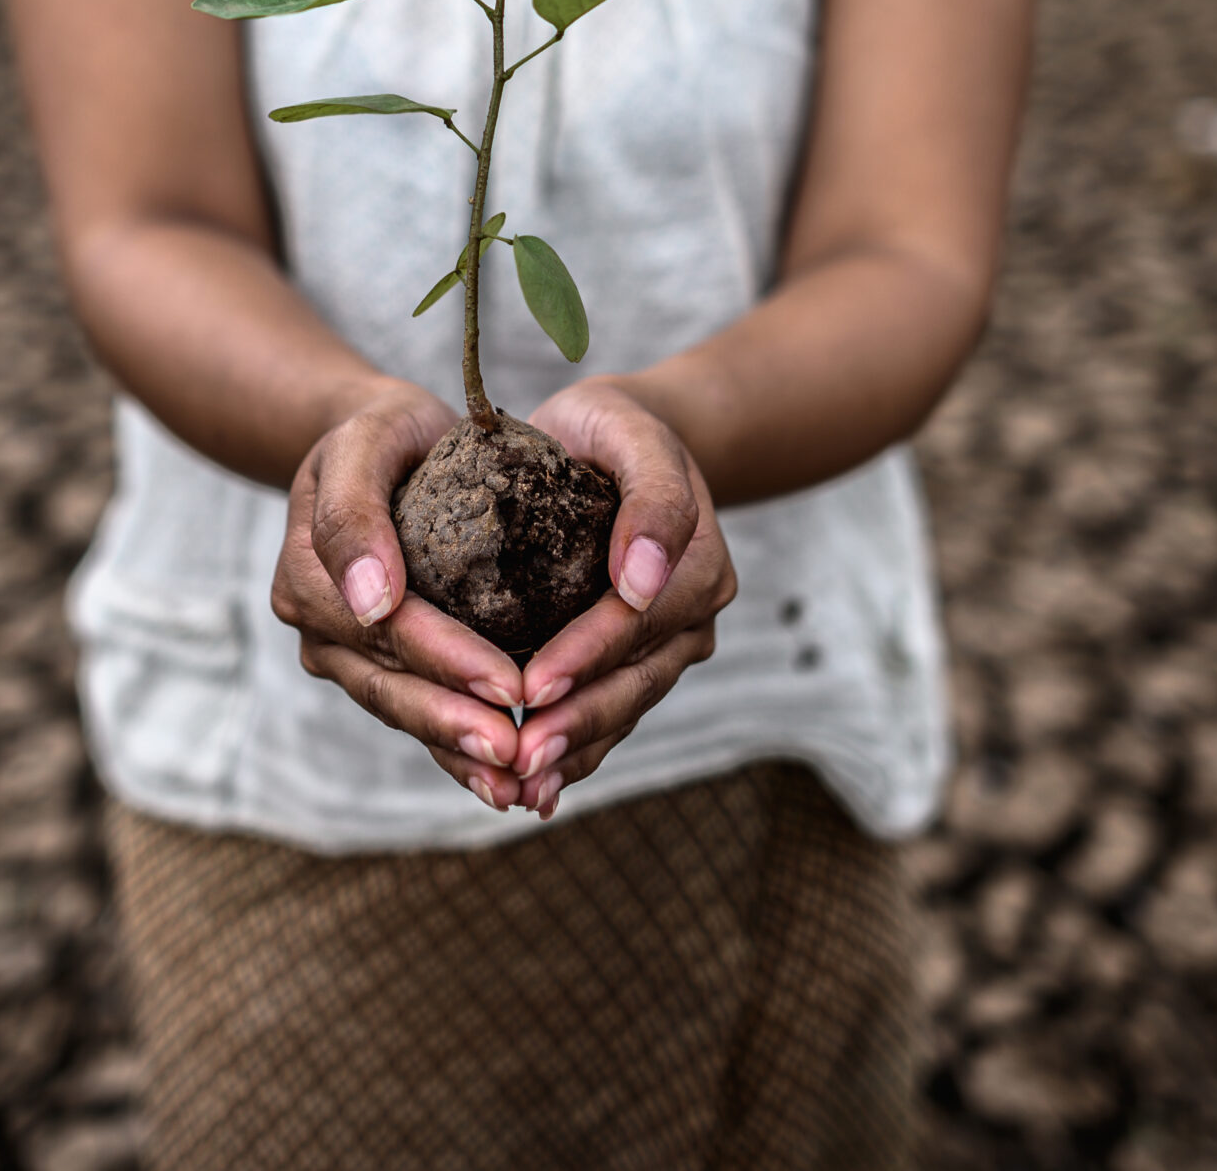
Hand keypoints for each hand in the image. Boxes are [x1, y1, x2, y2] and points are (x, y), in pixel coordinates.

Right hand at [269, 379, 536, 810]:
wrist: (383, 442)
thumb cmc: (384, 431)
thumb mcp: (367, 439)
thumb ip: (353, 509)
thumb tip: (368, 602)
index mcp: (309, 573)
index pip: (388, 629)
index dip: (448, 661)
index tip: (512, 686)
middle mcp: (318, 624)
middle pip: (392, 683)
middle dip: (455, 723)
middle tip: (520, 753)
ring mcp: (342, 652)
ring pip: (402, 709)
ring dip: (456, 751)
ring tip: (517, 784)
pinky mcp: (376, 666)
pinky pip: (415, 711)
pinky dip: (454, 750)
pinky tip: (501, 782)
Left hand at [508, 377, 736, 819]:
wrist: (618, 439)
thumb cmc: (613, 429)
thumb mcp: (631, 431)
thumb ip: (652, 496)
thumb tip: (645, 580)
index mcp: (696, 565)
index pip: (634, 623)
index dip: (584, 658)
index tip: (530, 688)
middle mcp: (693, 616)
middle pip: (633, 681)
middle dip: (576, 724)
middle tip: (519, 760)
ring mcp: (671, 646)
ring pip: (624, 709)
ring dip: (574, 751)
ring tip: (521, 787)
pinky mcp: (640, 663)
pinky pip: (612, 714)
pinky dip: (577, 751)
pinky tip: (534, 787)